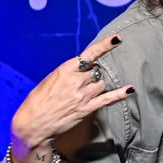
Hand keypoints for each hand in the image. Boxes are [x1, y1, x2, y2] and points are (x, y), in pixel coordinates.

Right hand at [10, 35, 133, 152]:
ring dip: (98, 84)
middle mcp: (76, 81)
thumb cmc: (37, 101)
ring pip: (102, 83)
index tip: (117, 38)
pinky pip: (107, 99)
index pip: (89, 55)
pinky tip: (130, 89)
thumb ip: (68, 73)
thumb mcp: (50, 80)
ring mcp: (82, 96)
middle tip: (85, 80)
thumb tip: (84, 68)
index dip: (105, 46)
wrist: (32, 124)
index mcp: (65, 70)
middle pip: (97, 71)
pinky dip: (120, 94)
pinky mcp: (86, 109)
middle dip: (94, 73)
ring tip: (87, 91)